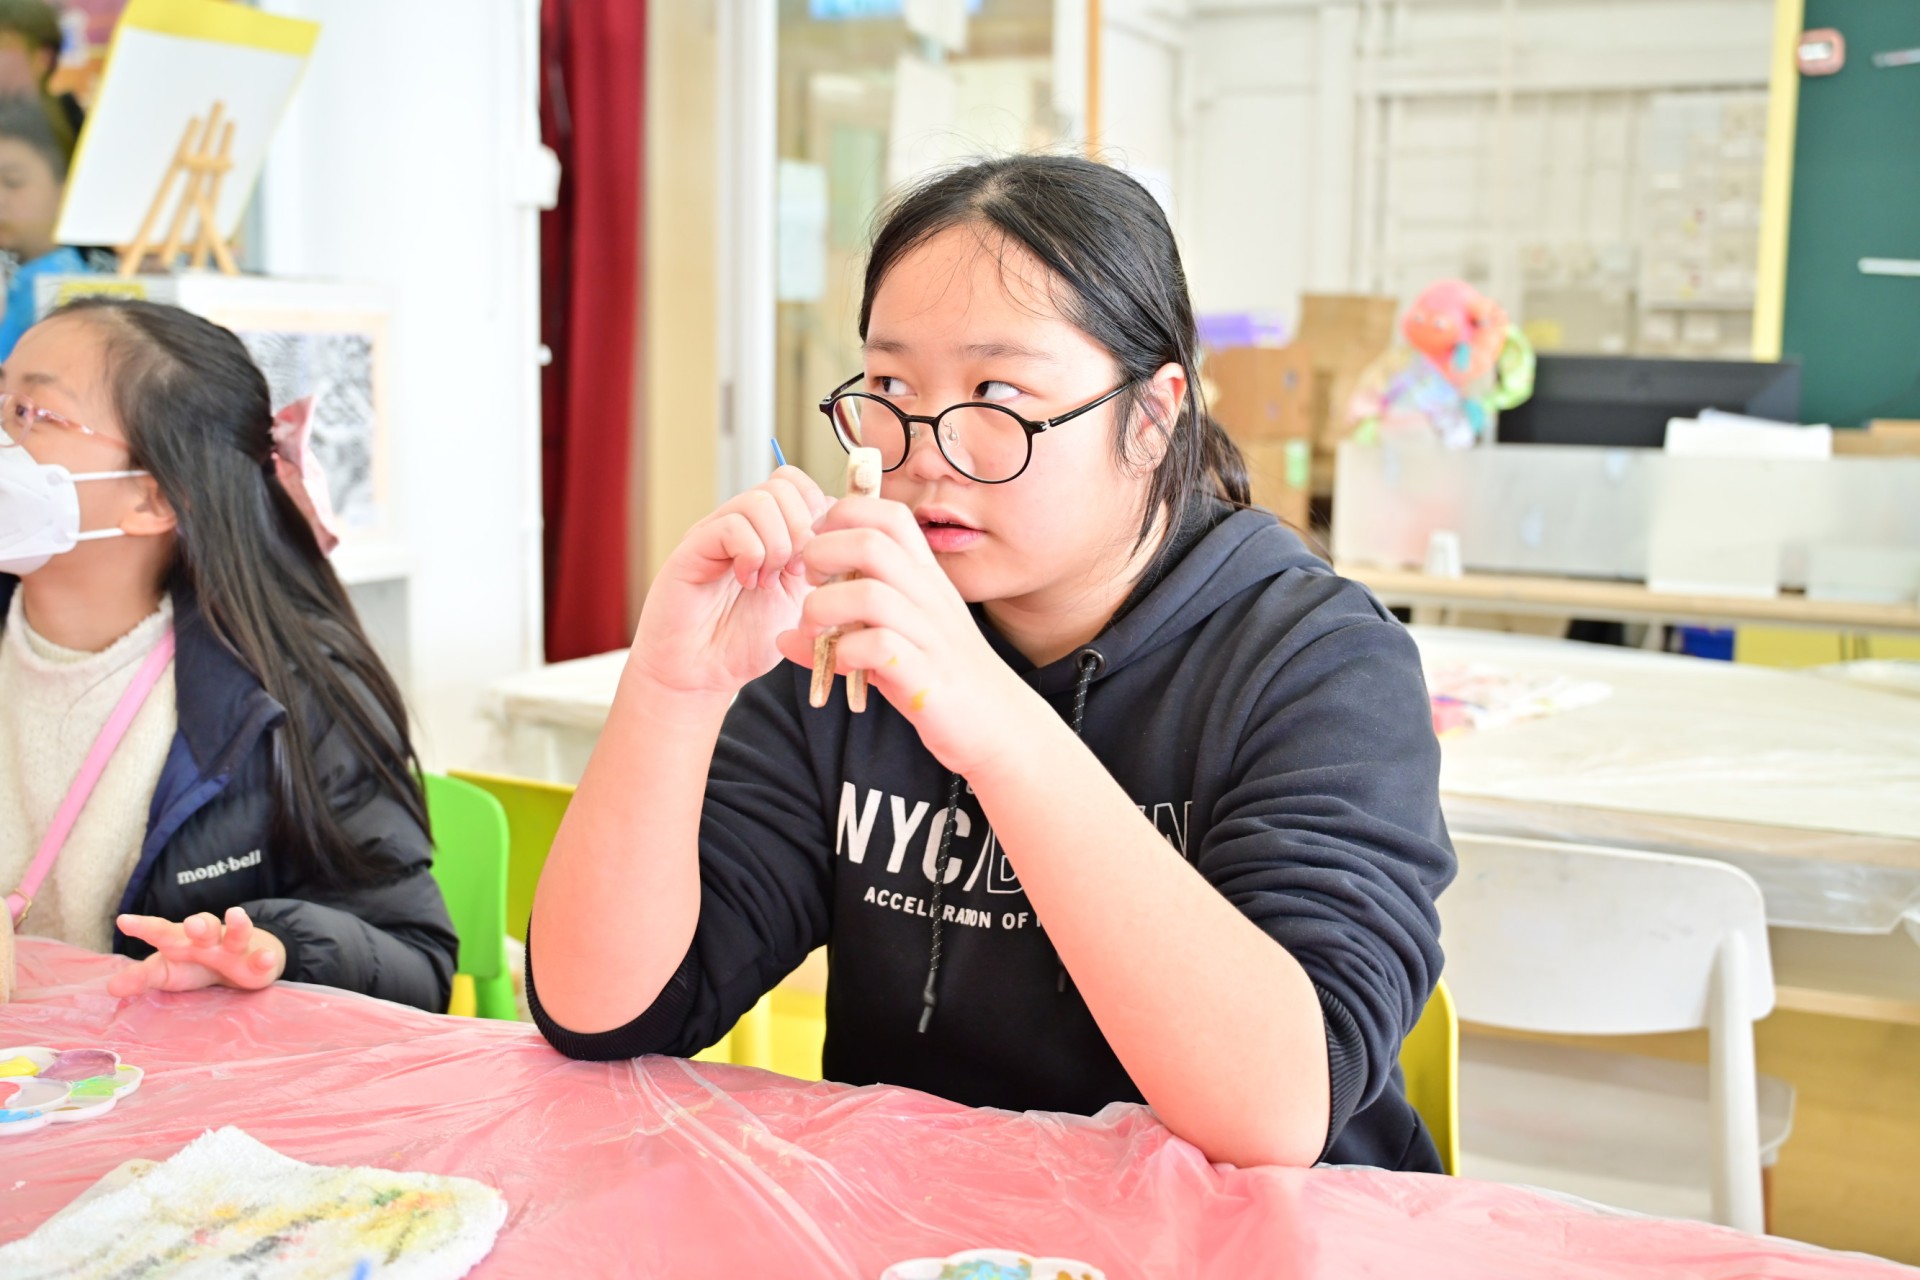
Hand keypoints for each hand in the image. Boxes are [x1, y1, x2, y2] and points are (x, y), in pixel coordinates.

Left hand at [107, 907, 287, 996]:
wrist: (239, 961)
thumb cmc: (195, 965)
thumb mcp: (165, 973)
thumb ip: (141, 977)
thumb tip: (111, 988)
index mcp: (181, 941)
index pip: (160, 931)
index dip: (144, 927)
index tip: (124, 922)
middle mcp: (208, 940)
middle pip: (205, 927)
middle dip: (199, 924)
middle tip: (192, 923)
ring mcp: (234, 950)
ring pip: (237, 935)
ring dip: (238, 925)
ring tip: (236, 915)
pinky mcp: (256, 965)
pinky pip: (261, 961)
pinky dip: (265, 958)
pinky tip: (266, 957)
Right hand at [630, 466, 832, 696]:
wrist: (703, 674)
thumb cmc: (747, 641)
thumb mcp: (801, 598)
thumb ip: (820, 562)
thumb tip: (843, 530)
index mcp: (768, 529)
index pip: (800, 485)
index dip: (819, 516)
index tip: (818, 561)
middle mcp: (741, 522)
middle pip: (785, 484)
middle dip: (802, 528)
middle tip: (794, 571)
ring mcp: (715, 530)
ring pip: (761, 501)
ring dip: (777, 544)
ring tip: (769, 580)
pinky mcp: (693, 546)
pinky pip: (732, 526)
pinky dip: (751, 555)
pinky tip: (748, 582)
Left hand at [774, 496, 1037, 775]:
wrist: (999, 723)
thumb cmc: (941, 675)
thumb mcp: (895, 642)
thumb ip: (842, 632)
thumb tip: (782, 637)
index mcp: (926, 578)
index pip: (890, 515)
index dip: (844, 515)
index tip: (817, 542)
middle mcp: (930, 597)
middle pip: (870, 543)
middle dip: (822, 555)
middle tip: (807, 582)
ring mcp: (930, 634)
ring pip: (868, 594)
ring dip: (824, 607)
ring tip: (813, 628)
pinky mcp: (926, 675)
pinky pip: (878, 647)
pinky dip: (846, 652)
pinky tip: (841, 663)